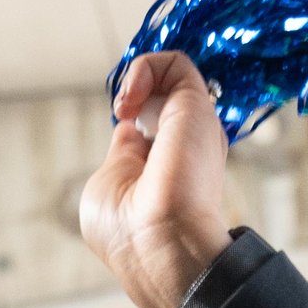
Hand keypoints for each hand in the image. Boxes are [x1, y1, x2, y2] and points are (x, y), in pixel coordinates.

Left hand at [81, 53, 234, 307]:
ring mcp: (194, 126)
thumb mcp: (110, 186)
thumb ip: (123, 156)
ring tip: (126, 106)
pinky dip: (144, 67)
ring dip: (138, 80)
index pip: (153, 122)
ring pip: (171, 76)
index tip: (119, 121)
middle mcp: (187, 145)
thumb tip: (127, 128)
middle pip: (165, 98)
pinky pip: (174, 62)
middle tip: (124, 115)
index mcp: (169, 168)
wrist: (160, 244)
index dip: (131, 112)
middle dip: (136, 94)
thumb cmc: (128, 232)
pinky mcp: (197, 106)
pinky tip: (130, 98)